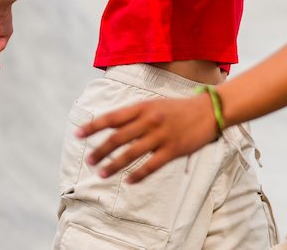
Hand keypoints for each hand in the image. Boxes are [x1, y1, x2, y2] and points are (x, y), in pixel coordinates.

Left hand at [77, 94, 218, 183]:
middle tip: (90, 161)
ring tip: (102, 174)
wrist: (209, 111)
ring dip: (113, 165)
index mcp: (143, 108)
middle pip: (117, 138)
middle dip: (100, 151)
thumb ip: (134, 116)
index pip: (112, 118)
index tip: (78, 134)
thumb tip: (110, 127)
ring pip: (130, 154)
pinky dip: (137, 175)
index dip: (93, 126)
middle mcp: (149, 121)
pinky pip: (151, 166)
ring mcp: (161, 136)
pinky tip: (128, 181)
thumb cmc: (178, 108)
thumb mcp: (154, 105)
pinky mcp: (173, 150)